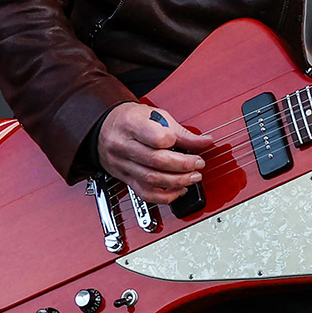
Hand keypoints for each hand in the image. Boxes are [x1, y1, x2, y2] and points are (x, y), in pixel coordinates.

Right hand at [96, 101, 215, 203]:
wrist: (105, 128)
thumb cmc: (132, 119)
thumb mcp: (156, 116)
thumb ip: (181, 132)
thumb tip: (205, 142)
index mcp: (131, 123)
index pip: (158, 138)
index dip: (177, 143)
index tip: (191, 145)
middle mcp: (123, 145)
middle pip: (156, 161)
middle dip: (183, 166)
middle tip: (198, 165)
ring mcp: (122, 163)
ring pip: (151, 180)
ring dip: (177, 182)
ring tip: (192, 178)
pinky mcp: (125, 178)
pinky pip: (145, 193)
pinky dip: (164, 196)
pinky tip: (177, 191)